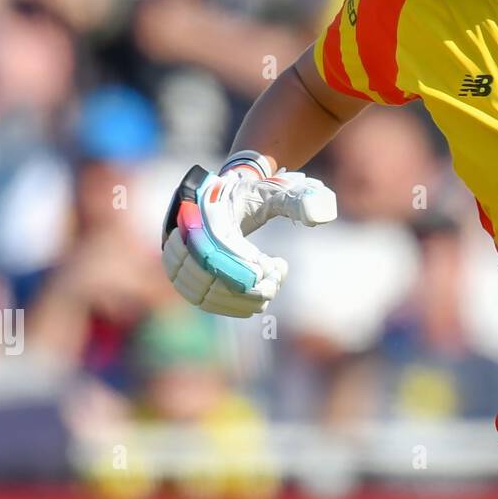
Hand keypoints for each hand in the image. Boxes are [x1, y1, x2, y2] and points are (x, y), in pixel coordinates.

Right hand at [161, 155, 336, 317]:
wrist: (221, 198)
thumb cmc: (250, 197)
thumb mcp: (272, 192)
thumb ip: (295, 201)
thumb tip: (318, 216)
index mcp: (206, 212)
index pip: (219, 248)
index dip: (245, 264)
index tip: (272, 267)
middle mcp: (186, 235)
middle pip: (211, 275)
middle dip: (248, 286)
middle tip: (277, 280)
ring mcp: (179, 258)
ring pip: (206, 293)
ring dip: (242, 299)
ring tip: (271, 286)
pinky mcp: (181, 276)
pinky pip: (202, 301)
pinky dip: (232, 305)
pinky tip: (258, 298)